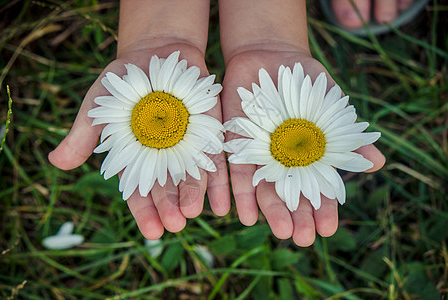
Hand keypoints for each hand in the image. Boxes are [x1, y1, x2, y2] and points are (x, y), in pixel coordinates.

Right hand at [49, 43, 230, 238]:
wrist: (158, 52)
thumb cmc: (124, 82)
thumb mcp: (100, 106)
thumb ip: (84, 135)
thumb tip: (57, 162)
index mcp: (137, 160)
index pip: (139, 192)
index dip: (145, 213)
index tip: (152, 232)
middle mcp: (163, 159)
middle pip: (168, 190)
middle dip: (170, 209)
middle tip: (174, 225)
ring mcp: (188, 148)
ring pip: (192, 178)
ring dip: (193, 197)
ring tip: (192, 212)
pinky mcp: (210, 133)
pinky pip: (216, 158)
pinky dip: (218, 179)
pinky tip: (221, 200)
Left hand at [221, 49, 385, 245]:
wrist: (271, 57)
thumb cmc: (307, 83)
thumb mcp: (332, 105)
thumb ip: (350, 135)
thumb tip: (379, 162)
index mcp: (309, 158)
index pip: (318, 190)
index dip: (324, 209)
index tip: (328, 228)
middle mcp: (284, 162)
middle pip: (290, 196)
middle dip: (297, 217)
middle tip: (304, 238)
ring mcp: (260, 155)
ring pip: (264, 190)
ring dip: (271, 211)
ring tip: (280, 230)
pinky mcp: (236, 144)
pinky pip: (235, 171)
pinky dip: (237, 193)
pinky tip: (240, 215)